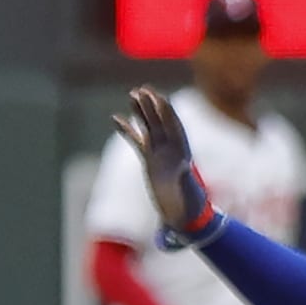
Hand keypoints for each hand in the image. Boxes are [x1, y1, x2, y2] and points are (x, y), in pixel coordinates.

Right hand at [111, 86, 215, 235]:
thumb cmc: (189, 204)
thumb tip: (184, 167)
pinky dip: (128, 130)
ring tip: (132, 95)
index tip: (160, 97)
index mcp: (182, 153)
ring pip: (149, 128)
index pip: (174, 127)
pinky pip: (137, 141)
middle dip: (152, 106)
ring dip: (141, 112)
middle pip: (160, 123)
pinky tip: (116, 118)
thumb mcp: (187, 192)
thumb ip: (184, 179)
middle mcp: (171, 150)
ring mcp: (159, 153)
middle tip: (143, 90)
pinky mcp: (149, 160)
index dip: (167, 112)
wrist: (182, 214)